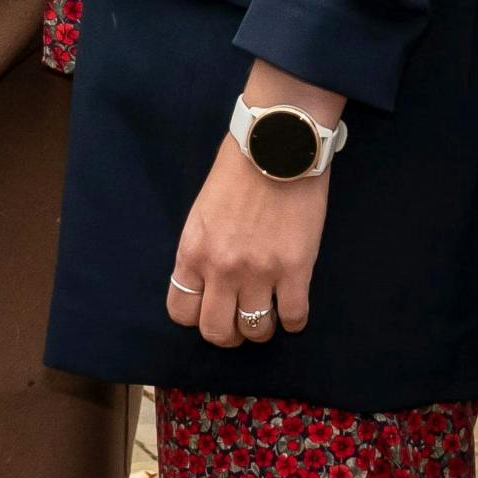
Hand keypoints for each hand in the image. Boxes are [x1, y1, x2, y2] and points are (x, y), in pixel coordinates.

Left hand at [165, 63, 339, 347]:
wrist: (278, 143)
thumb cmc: (239, 168)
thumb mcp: (203, 212)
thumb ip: (202, 248)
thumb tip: (210, 279)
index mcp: (192, 252)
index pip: (181, 312)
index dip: (198, 316)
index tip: (213, 308)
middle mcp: (221, 268)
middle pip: (216, 331)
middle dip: (229, 334)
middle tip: (242, 322)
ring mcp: (259, 271)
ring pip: (255, 330)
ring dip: (262, 328)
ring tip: (270, 313)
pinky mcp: (295, 268)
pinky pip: (293, 316)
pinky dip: (294, 320)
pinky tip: (294, 308)